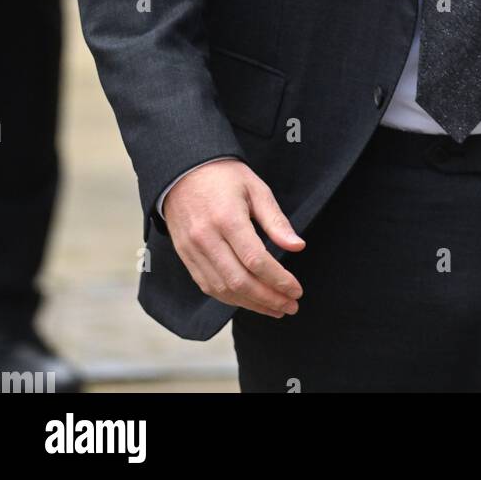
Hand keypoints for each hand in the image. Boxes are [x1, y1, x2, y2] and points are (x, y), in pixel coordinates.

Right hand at [163, 159, 305, 317]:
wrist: (182, 171)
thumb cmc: (224, 177)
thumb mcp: (256, 188)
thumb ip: (275, 220)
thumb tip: (297, 247)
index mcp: (227, 218)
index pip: (256, 260)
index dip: (278, 280)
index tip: (296, 290)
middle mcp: (206, 238)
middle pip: (239, 281)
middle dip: (268, 299)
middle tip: (290, 306)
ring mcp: (192, 250)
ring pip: (223, 289)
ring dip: (252, 304)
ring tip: (275, 308)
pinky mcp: (185, 257)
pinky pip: (208, 286)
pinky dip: (230, 299)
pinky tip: (250, 301)